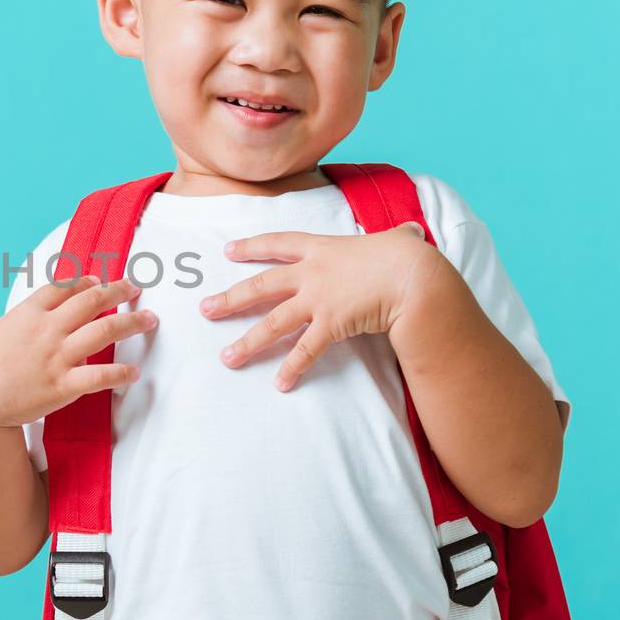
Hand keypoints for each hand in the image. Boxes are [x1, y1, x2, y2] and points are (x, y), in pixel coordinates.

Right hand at [0, 276, 155, 431]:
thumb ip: (22, 320)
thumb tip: (39, 315)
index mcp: (28, 314)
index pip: (64, 287)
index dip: (86, 280)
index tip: (99, 279)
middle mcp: (47, 331)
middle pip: (90, 300)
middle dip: (117, 291)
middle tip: (134, 289)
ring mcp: (57, 357)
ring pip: (104, 331)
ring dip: (131, 324)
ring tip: (149, 320)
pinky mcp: (63, 386)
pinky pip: (100, 376)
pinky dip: (121, 373)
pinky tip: (134, 373)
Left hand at [200, 222, 441, 391]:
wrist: (414, 276)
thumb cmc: (408, 257)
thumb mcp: (398, 240)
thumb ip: (398, 238)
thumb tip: (412, 235)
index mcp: (322, 248)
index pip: (278, 244)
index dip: (252, 247)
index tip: (228, 251)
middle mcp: (312, 273)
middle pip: (261, 286)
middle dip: (230, 298)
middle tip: (205, 309)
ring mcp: (318, 299)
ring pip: (273, 323)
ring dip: (248, 342)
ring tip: (227, 358)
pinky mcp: (331, 324)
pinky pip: (306, 350)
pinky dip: (292, 368)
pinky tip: (280, 383)